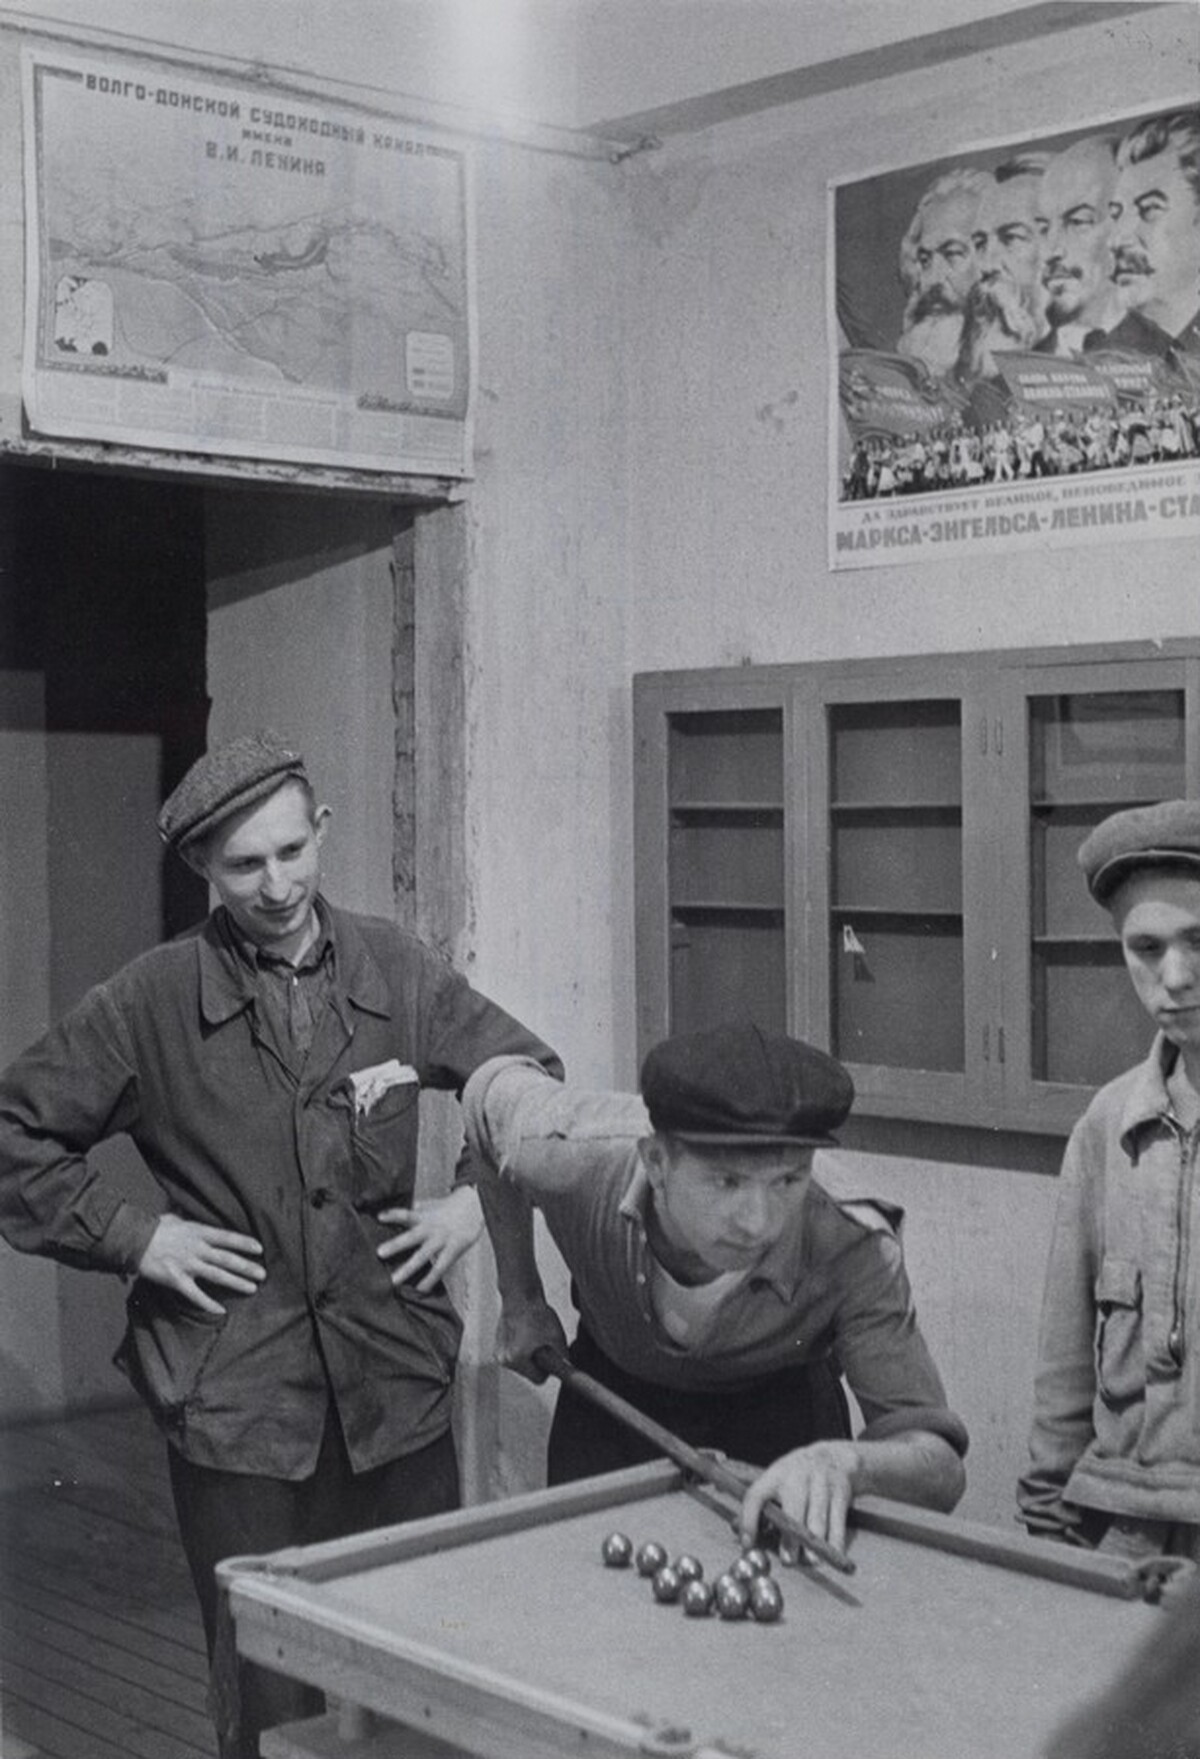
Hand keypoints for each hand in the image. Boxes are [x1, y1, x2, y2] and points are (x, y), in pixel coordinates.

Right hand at [136, 1214, 264, 1316]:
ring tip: (252, 1288)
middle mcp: (197, 1249)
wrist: (133, 1241)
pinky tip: (221, 1311)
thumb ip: (188, 1216)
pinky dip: (208, 1303)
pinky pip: (195, 1294)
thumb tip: (191, 1204)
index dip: (244, 1243)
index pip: (227, 1237)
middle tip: (263, 1274)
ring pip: (217, 1275)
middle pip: (227, 1259)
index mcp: (198, 1232)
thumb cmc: (154, 1227)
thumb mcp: (175, 1216)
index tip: (260, 1248)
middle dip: (247, 1267)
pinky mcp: (176, 1280)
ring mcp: (187, 1265)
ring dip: (236, 1282)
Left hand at [376, 1186, 483, 1292]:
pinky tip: (420, 1289)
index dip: (393, 1215)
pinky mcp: (452, 1250)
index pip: (406, 1214)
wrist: (475, 1207)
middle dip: (395, 1245)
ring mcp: (441, 1240)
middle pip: (411, 1237)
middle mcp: (431, 1228)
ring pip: (423, 1256)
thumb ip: (417, 1209)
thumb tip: (402, 1208)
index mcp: (424, 1216)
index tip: (379, 1217)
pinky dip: (430, 1279)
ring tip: (395, 1280)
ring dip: (408, 1268)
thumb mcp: (432, 1205)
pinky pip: (440, 1267)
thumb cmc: (450, 1208)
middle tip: (379, 1253)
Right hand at [496, 1298, 569, 1382]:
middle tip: (542, 1342)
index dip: (549, 1369)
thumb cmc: (537, 1313)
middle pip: (529, 1372)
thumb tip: (568, 1369)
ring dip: (529, 1354)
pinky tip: (525, 1332)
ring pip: (522, 1363)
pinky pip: (514, 1355)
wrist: (521, 1295)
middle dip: (538, 1361)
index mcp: (517, 1359)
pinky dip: (521, 1348)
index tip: (552, 1358)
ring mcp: (498, 1352)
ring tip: (533, 1335)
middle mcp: (504, 1359)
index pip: (539, 1379)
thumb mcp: (556, 1336)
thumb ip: (563, 1358)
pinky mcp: (497, 1345)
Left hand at [739, 1440, 861, 1560]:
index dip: (748, 1521)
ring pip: (816, 1521)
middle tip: (788, 1560)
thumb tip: (746, 1540)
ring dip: (813, 1546)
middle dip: (790, 1540)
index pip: (755, 1496)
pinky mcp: (840, 1492)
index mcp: (775, 1475)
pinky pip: (837, 1523)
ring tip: (810, 1561)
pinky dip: (835, 1542)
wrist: (834, 1455)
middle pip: (791, 1513)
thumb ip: (763, 1507)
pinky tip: (831, 1553)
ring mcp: (820, 1484)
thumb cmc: (798, 1477)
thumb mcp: (778, 1480)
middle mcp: (797, 1477)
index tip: (747, 1544)